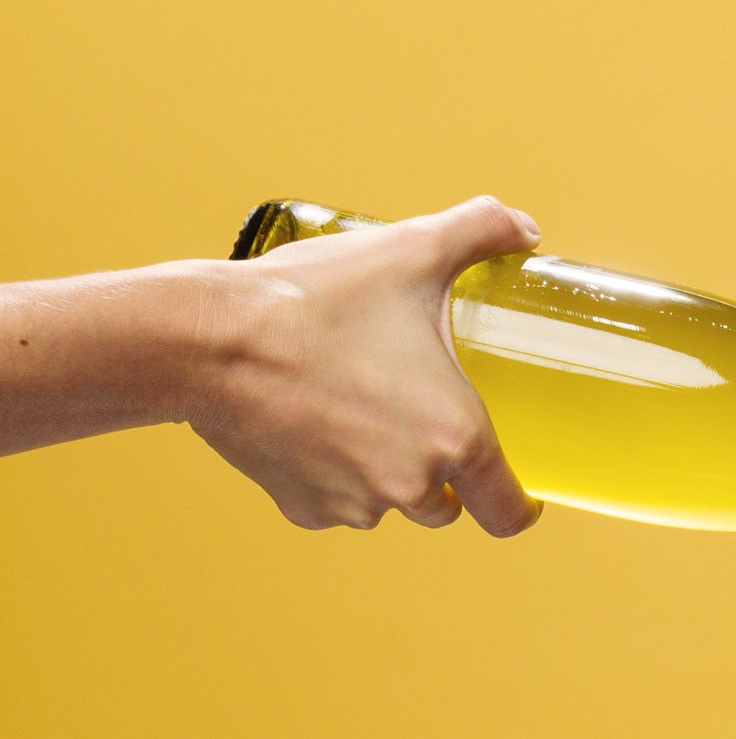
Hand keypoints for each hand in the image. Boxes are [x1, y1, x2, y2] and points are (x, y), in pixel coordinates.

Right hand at [188, 196, 543, 536]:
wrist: (208, 338)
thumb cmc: (315, 299)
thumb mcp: (411, 250)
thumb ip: (480, 231)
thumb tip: (524, 227)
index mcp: (457, 438)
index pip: (508, 511)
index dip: (519, 505)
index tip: (517, 496)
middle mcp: (412, 485)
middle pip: (446, 505)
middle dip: (441, 473)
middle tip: (417, 419)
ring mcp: (356, 504)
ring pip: (388, 504)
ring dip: (385, 473)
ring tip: (356, 409)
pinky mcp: (305, 508)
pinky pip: (334, 504)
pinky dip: (331, 475)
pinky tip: (312, 425)